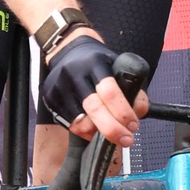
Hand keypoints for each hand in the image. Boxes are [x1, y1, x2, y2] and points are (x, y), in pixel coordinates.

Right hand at [41, 30, 148, 147]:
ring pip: (81, 122)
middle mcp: (75, 74)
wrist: (66, 50)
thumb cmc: (96, 61)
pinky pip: (70, 125)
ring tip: (110, 131)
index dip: (123, 112)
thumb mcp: (117, 64)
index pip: (110, 91)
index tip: (133, 124)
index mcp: (95, 63)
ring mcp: (60, 88)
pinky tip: (94, 128)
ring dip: (99, 133)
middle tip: (126, 140)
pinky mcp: (51, 99)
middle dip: (112, 129)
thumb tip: (138, 113)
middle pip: (94, 109)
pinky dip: (86, 132)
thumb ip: (132, 87)